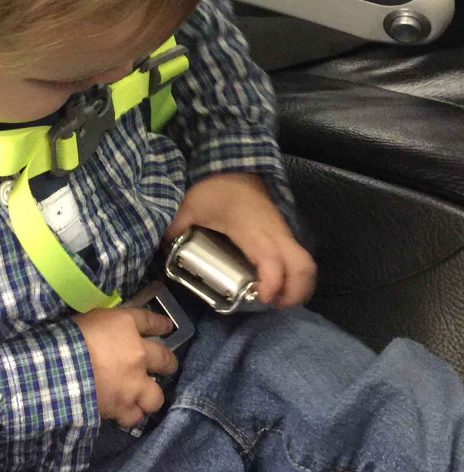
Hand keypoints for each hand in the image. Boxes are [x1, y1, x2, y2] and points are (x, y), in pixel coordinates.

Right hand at [74, 307, 177, 427]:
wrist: (58, 367)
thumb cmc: (68, 337)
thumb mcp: (88, 320)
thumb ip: (106, 326)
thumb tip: (110, 331)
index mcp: (126, 326)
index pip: (150, 321)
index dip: (161, 325)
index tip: (167, 327)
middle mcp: (138, 354)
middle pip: (166, 360)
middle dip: (168, 364)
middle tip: (165, 367)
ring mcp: (134, 384)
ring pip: (156, 397)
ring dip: (148, 396)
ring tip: (140, 397)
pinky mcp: (123, 408)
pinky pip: (134, 417)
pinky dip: (129, 415)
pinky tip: (122, 412)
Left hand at [165, 173, 315, 307]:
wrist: (233, 165)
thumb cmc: (213, 188)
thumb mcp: (188, 205)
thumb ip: (175, 229)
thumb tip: (164, 251)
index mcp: (250, 227)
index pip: (270, 258)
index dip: (272, 282)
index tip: (262, 298)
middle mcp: (273, 232)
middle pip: (302, 265)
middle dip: (294, 292)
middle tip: (274, 305)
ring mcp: (281, 232)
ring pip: (306, 263)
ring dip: (298, 287)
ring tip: (277, 300)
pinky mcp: (282, 233)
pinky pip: (298, 257)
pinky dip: (294, 276)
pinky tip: (275, 286)